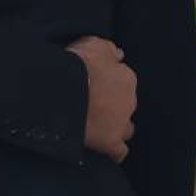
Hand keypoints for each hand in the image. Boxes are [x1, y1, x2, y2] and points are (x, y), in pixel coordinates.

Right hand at [66, 36, 136, 162]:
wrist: (66, 90)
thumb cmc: (78, 63)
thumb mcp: (93, 44)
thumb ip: (109, 49)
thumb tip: (119, 55)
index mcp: (126, 77)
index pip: (123, 79)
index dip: (108, 81)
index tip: (95, 82)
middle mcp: (129, 101)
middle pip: (125, 104)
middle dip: (113, 104)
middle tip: (94, 102)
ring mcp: (122, 123)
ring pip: (126, 128)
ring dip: (117, 126)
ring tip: (100, 125)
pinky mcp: (111, 142)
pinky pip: (118, 151)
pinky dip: (113, 151)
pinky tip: (105, 149)